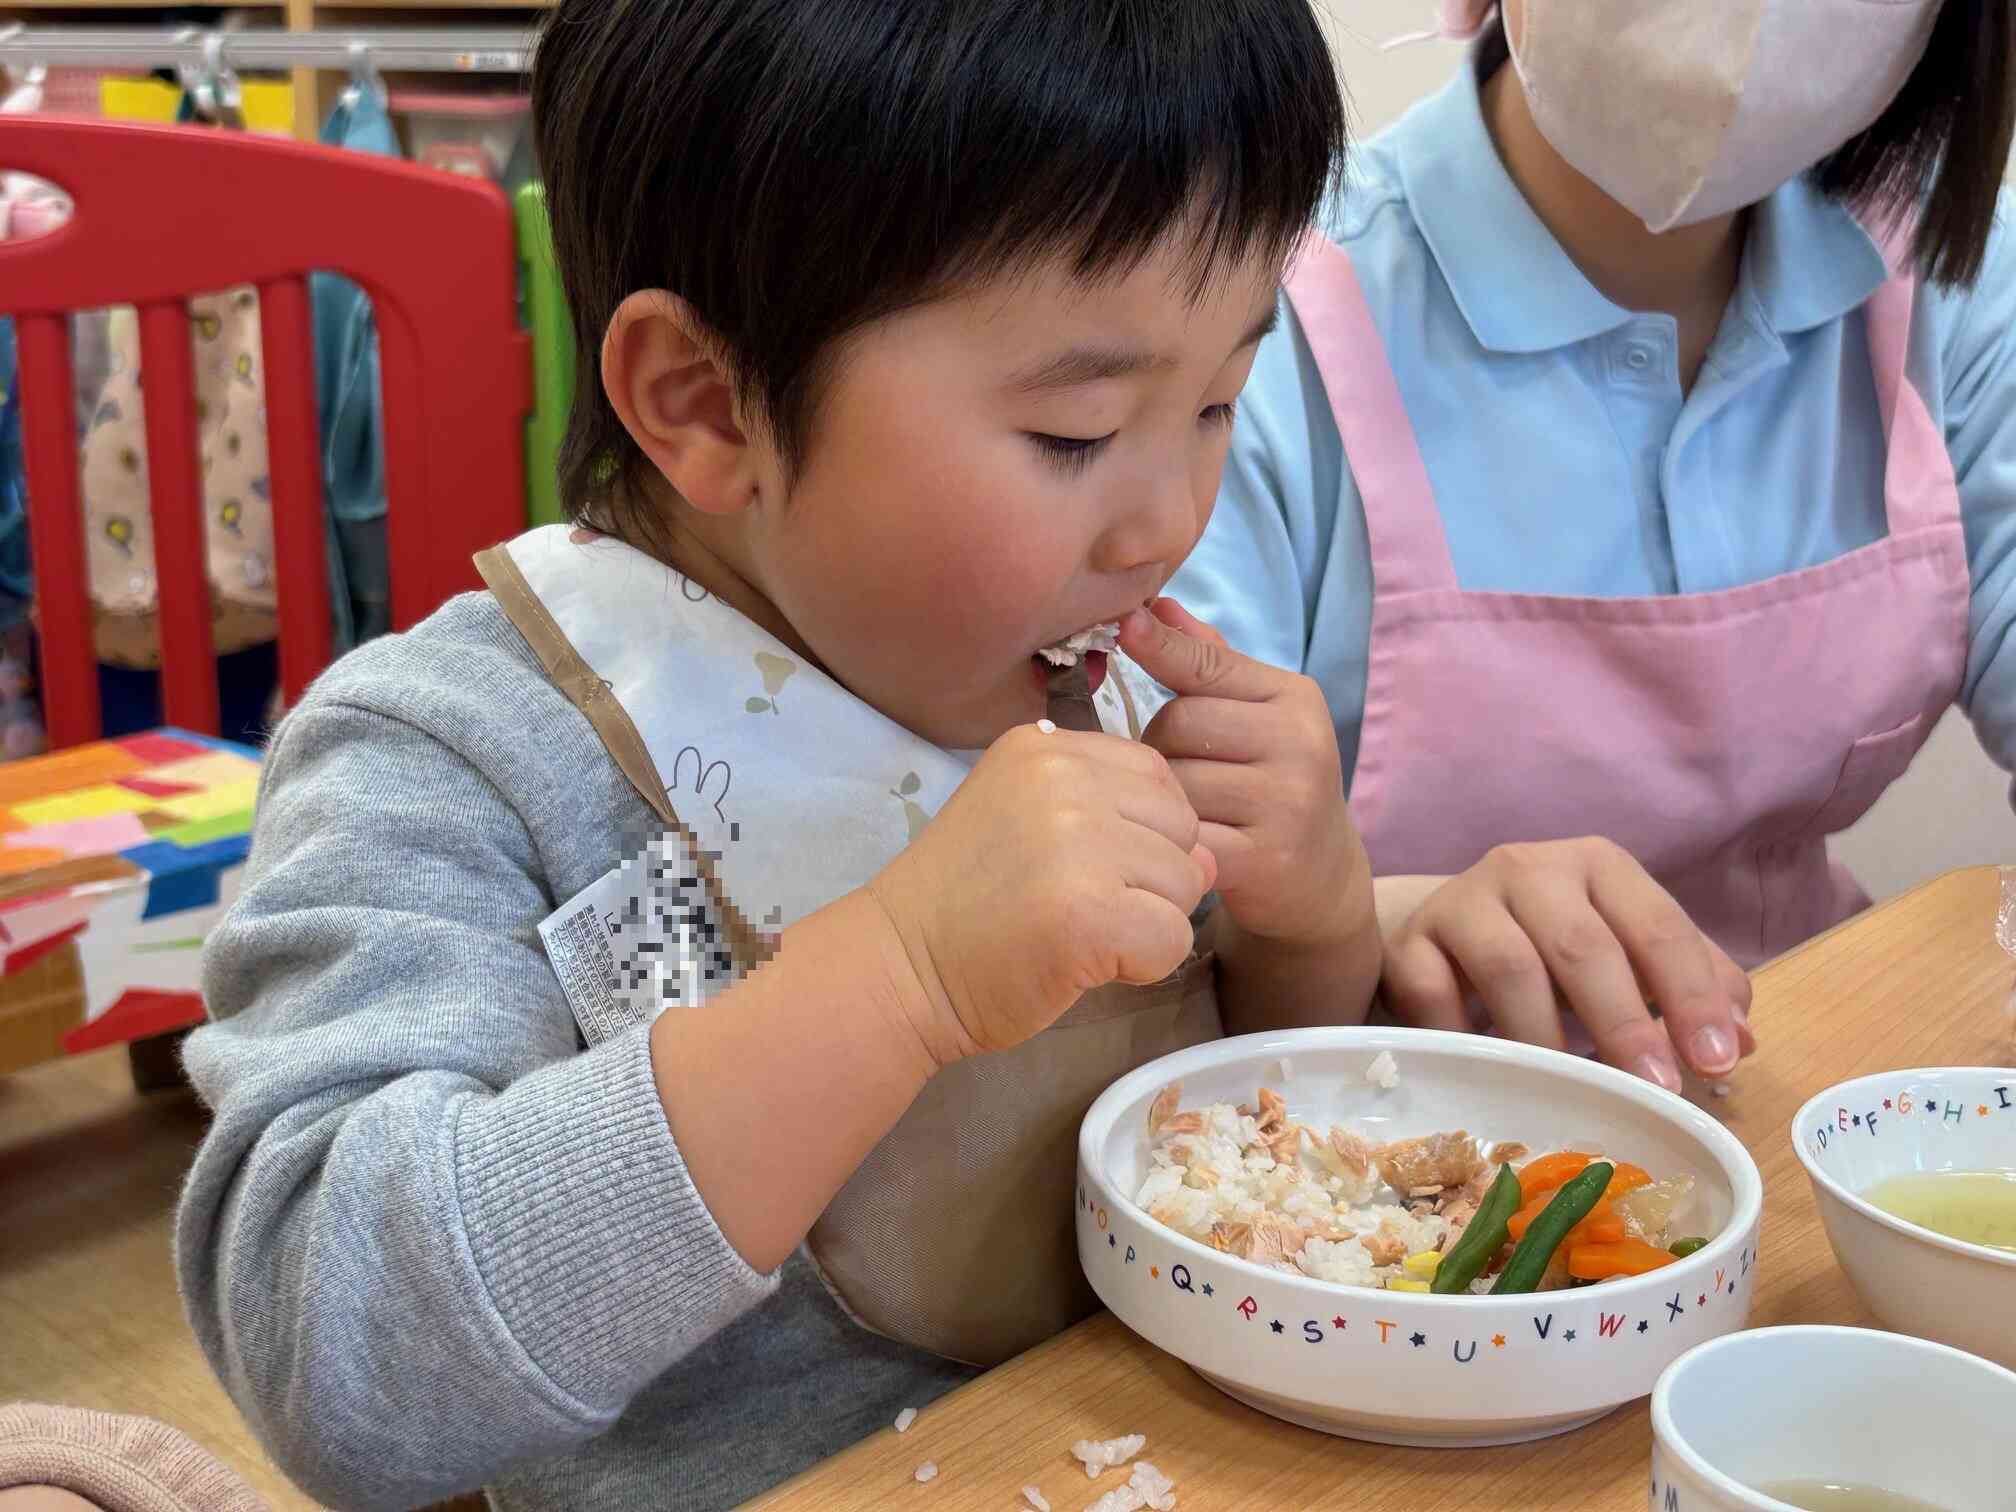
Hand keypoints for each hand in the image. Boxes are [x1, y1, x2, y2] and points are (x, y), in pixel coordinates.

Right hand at [866, 722, 1215, 1062]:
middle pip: (1183, 826)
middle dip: (1152, 877)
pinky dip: (1144, 965)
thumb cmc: (963, 902)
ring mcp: (1078, 842)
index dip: (1142, 832)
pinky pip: (1174, 937)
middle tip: (1082, 906)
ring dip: (1148, 921)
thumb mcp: (1028, 821)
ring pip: (1187, 883)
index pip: (1156, 775)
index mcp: (1046, 746)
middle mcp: (1064, 779)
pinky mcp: (1090, 912)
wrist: (899, 967)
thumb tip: (1210, 856)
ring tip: (1079, 933)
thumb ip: (1114, 817)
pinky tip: (1087, 964)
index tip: (1083, 867)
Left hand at [1124, 597, 1365, 948]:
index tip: (1124, 625)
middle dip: (1160, 744)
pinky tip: (1185, 841)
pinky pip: (1183, 833)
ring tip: (1189, 807)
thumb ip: (1209, 662)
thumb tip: (1156, 607)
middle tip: (1181, 768)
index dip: (1160, 647)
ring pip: (1174, 779)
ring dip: (1162, 794)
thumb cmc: (1272, 782)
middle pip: (1180, 722)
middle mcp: (1300, 743)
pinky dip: (1172, 837)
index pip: (1209, 665)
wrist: (1319, 876)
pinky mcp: (1265, 857)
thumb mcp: (1257, 715)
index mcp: (1296, 699)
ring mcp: (1286, 801)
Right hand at [1377, 839, 1754, 1090]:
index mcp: (1598, 867)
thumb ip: (1687, 985)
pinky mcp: (1409, 942)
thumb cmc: (1551, 949)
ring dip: (1548, 1038)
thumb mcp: (1626, 953)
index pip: (1656, 926)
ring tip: (1573, 1093)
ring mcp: (1462, 901)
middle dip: (1625, 1022)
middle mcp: (1529, 869)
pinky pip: (1434, 993)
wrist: (1439, 931)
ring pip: (1509, 966)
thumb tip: (1741, 1039)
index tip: (1715, 1061)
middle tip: (1656, 1089)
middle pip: (1583, 945)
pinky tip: (1490, 1076)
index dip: (1691, 995)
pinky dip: (1466, 1040)